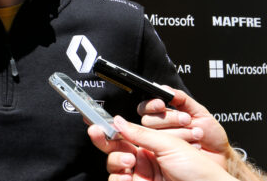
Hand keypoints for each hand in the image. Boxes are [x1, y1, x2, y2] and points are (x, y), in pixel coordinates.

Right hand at [88, 116, 236, 180]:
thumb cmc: (201, 171)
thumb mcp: (171, 145)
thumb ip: (142, 133)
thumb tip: (118, 121)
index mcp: (152, 144)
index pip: (125, 132)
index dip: (108, 126)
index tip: (93, 119)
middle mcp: (144, 159)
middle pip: (114, 147)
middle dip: (103, 139)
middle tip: (96, 132)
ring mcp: (141, 175)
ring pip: (113, 165)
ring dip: (115, 160)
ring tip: (128, 161)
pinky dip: (118, 178)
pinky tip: (126, 176)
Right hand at [137, 88, 232, 168]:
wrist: (221, 154)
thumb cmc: (210, 134)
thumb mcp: (199, 111)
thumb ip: (181, 98)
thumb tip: (165, 88)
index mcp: (164, 114)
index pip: (145, 107)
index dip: (151, 105)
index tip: (161, 104)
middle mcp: (160, 128)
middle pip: (148, 120)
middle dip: (169, 119)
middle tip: (186, 119)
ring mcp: (162, 143)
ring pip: (156, 134)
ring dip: (179, 132)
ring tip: (196, 133)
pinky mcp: (165, 156)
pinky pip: (163, 149)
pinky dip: (182, 144)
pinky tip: (194, 143)